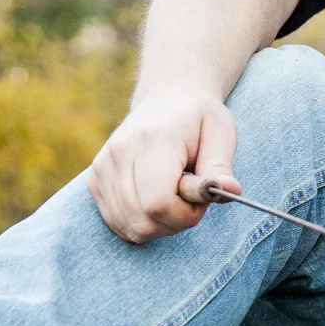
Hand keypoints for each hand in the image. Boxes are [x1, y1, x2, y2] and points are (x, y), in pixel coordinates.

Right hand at [87, 91, 240, 242]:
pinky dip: (142, 222)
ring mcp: (102, 168)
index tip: (201, 197)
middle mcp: (119, 154)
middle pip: (144, 220)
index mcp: (152, 140)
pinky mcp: (95, 181)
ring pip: (131, 227)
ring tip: (173, 195)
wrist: (167, 98)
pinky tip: (155, 200)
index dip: (185, 213)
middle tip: (190, 196)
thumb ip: (221, 167)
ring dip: (160, 224)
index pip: (158, 202)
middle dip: (176, 220)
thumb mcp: (220, 134)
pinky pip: (119, 224)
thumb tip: (229, 190)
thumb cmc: (198, 119)